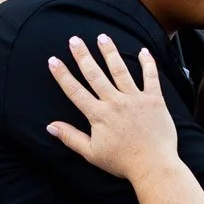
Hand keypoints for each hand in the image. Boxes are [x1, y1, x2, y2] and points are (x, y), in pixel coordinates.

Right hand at [46, 34, 177, 182]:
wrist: (154, 166)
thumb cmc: (122, 162)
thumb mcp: (91, 153)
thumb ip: (70, 137)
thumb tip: (50, 126)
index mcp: (98, 115)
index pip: (75, 91)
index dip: (63, 75)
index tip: (53, 60)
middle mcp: (115, 102)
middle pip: (95, 75)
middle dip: (83, 56)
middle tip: (74, 40)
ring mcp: (135, 99)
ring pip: (120, 70)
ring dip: (110, 52)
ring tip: (102, 37)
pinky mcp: (154, 100)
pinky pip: (151, 77)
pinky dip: (148, 63)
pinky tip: (143, 51)